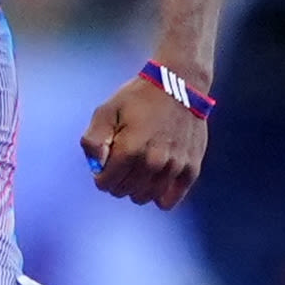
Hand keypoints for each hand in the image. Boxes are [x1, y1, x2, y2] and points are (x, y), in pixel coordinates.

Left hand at [79, 71, 208, 209]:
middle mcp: (153, 162)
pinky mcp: (191, 168)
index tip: (105, 166)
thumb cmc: (138, 98)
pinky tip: (155, 183)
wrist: (178, 85)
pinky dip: (160, 197)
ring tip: (138, 171)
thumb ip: (93, 141)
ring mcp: (174, 167)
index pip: (106, 184)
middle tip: (122, 165)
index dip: (101, 177)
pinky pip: (170, 200)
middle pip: (124, 191)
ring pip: (145, 197)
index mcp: (129, 149)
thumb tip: (95, 167)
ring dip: (137, 189)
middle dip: (117, 182)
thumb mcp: (105, 111)